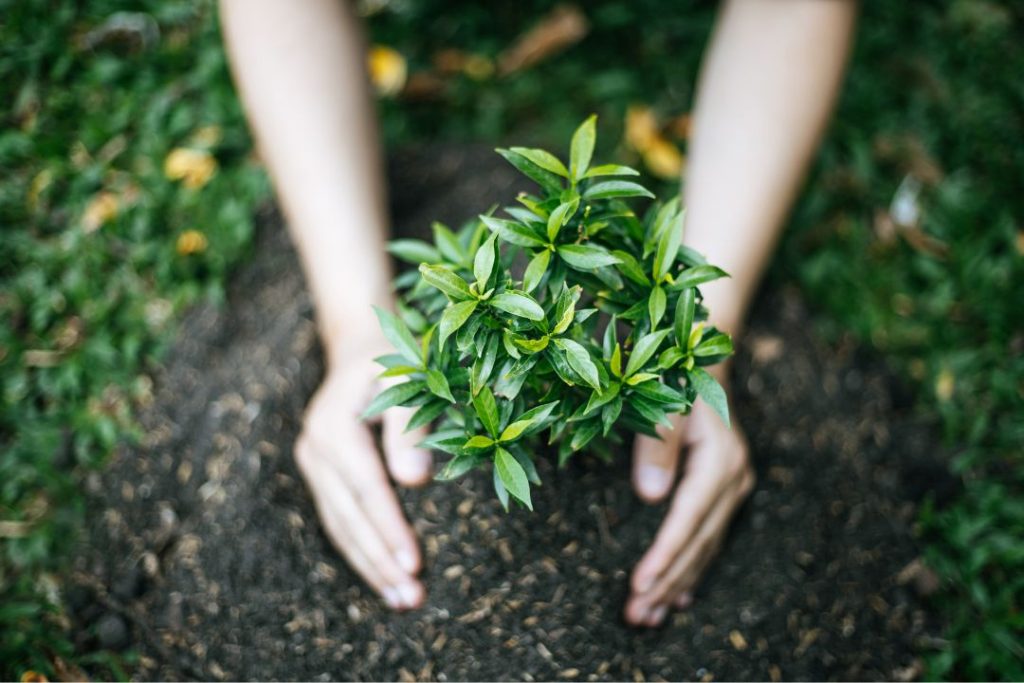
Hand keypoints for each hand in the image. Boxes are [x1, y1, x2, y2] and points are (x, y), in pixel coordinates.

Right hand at [294, 336, 432, 609]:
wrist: (359, 347)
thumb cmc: (394, 360)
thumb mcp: (408, 379)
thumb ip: (410, 427)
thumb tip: (415, 482)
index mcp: (334, 426)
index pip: (366, 489)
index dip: (390, 528)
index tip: (415, 565)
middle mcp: (315, 449)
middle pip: (349, 516)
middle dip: (380, 561)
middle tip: (412, 598)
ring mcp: (313, 463)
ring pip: (339, 525)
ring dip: (369, 566)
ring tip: (401, 601)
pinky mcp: (320, 474)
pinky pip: (338, 520)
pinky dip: (360, 551)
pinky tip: (382, 577)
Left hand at [624, 378, 753, 625]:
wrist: (704, 364)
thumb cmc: (676, 380)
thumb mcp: (663, 406)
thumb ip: (657, 448)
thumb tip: (650, 497)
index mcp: (720, 462)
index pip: (687, 521)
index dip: (663, 556)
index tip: (638, 587)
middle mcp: (734, 480)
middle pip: (697, 543)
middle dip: (666, 582)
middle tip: (636, 616)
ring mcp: (735, 488)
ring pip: (705, 547)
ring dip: (677, 584)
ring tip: (649, 617)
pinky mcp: (727, 491)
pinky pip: (709, 540)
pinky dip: (692, 569)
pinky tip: (680, 598)